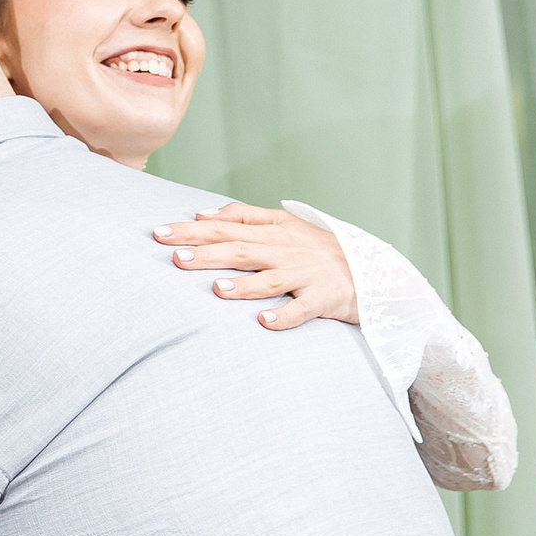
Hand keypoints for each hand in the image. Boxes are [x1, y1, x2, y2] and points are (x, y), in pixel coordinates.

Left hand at [154, 202, 357, 328]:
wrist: (376, 274)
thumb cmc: (320, 250)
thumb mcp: (286, 225)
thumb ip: (245, 216)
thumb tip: (202, 213)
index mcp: (275, 232)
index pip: (226, 228)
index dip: (192, 230)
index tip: (159, 233)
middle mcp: (288, 252)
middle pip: (241, 251)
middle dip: (207, 254)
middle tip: (175, 258)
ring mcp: (307, 276)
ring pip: (271, 280)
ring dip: (243, 286)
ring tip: (216, 289)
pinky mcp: (325, 300)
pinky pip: (303, 310)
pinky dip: (285, 316)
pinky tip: (264, 322)